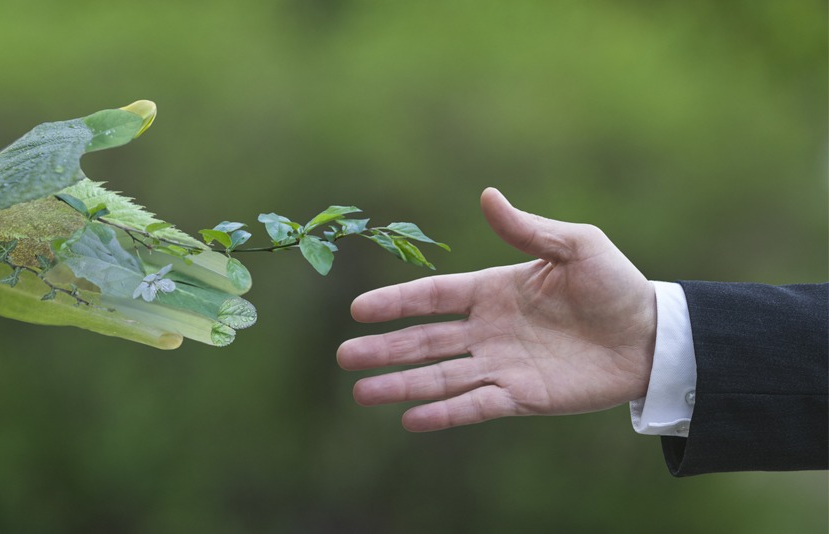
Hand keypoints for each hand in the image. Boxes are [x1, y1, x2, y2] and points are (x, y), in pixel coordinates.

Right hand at [337, 188, 656, 430]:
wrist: (653, 336)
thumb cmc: (616, 285)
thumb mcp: (576, 246)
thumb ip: (528, 229)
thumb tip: (487, 196)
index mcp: (493, 290)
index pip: (433, 297)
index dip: (396, 302)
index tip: (359, 309)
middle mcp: (488, 330)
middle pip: (424, 340)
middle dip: (384, 349)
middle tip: (344, 356)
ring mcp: (501, 365)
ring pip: (440, 376)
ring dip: (401, 385)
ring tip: (362, 394)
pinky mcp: (522, 397)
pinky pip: (475, 405)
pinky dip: (444, 413)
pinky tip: (410, 420)